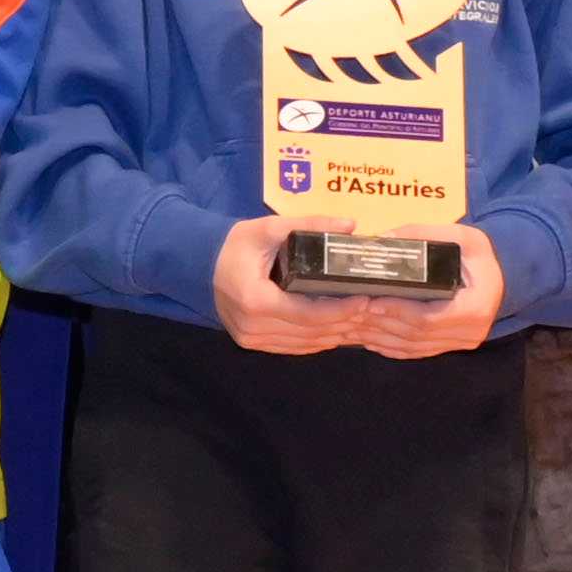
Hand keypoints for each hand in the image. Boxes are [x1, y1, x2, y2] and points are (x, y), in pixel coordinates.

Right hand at [215, 216, 368, 355]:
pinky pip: (292, 347)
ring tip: (359, 319)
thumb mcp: (270, 228)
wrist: (200, 264)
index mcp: (256, 300)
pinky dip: (315, 340)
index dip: (340, 310)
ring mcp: (252, 338)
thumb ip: (309, 226)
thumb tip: (350, 225)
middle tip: (371, 308)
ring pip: (304, 344)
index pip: (308, 314)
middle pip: (310, 332)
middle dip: (343, 322)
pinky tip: (335, 330)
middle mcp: (253, 326)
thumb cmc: (236, 245)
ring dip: (333, 334)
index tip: (365, 299)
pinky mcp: (252, 342)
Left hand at [356, 226, 507, 355]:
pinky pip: (418, 352)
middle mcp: (470, 332)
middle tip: (352, 312)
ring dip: (382, 338)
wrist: (501, 275)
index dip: (398, 312)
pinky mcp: (452, 347)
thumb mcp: (460, 236)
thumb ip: (423, 234)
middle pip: (417, 335)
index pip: (429, 317)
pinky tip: (370, 339)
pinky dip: (392, 347)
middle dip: (382, 325)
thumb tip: (381, 239)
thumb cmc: (479, 254)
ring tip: (353, 325)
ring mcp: (461, 343)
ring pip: (414, 347)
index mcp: (475, 306)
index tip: (371, 302)